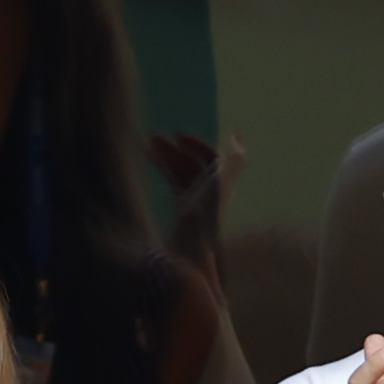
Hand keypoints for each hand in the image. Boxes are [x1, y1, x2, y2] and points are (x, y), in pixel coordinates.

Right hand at [147, 132, 245, 277]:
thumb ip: (233, 158)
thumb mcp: (222, 182)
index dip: (195, 144)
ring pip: (181, 171)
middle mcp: (212, 191)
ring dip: (166, 155)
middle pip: (194, 163)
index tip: (176, 135)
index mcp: (223, 183)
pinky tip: (149, 157)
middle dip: (175, 148)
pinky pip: (173, 182)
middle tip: (153, 136)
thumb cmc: (205, 215)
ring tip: (147, 143)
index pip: (212, 157)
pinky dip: (163, 167)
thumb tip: (237, 134)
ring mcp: (196, 200)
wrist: (190, 249)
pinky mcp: (182, 209)